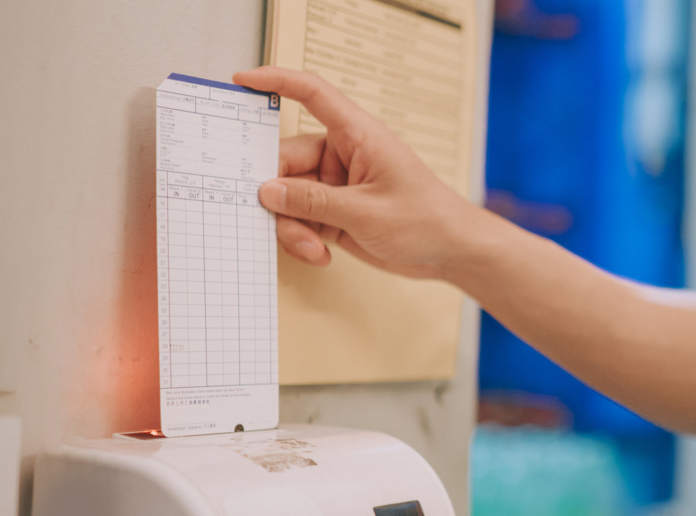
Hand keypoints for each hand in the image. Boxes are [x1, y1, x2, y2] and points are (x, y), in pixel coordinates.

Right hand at [231, 66, 474, 279]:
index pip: (313, 95)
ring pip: (290, 198)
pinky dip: (303, 239)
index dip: (276, 81)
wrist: (453, 252)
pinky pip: (301, 220)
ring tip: (312, 249)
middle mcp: (343, 156)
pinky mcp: (336, 213)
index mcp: (357, 136)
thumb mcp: (365, 212)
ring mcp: (337, 186)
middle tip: (283, 225)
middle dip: (279, 197)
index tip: (243, 80)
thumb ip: (313, 202)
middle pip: (286, 162)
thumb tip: (267, 191)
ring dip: (293, 226)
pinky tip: (321, 255)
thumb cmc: (427, 220)